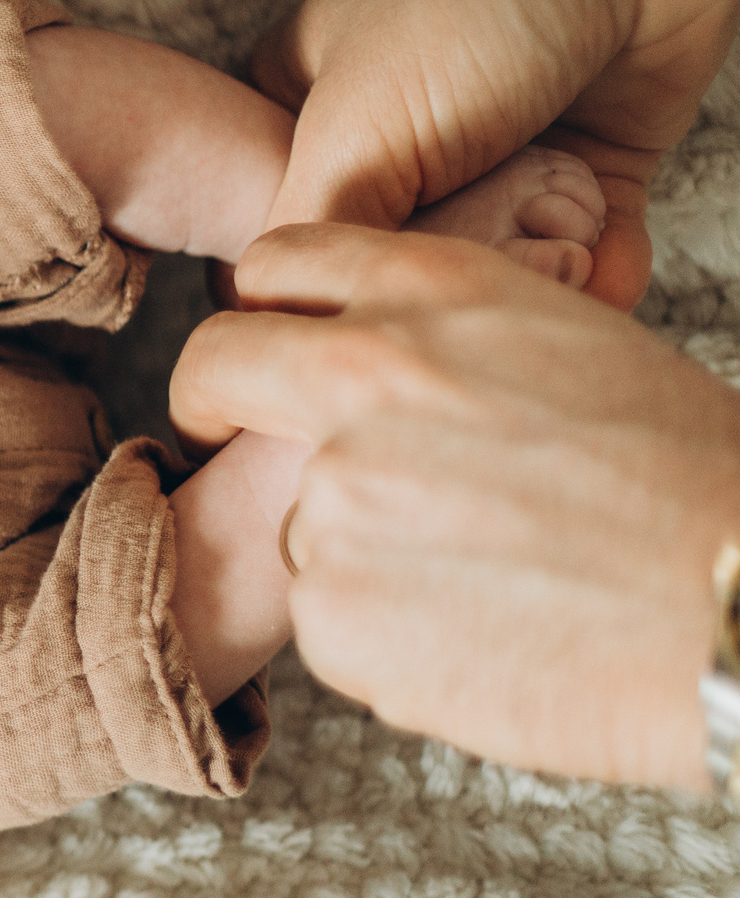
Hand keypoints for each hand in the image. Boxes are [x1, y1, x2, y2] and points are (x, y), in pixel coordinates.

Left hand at [171, 223, 739, 788]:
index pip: (280, 261)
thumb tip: (382, 369)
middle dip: (209, 401)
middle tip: (230, 439)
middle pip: (214, 366)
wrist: (739, 605)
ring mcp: (335, 495)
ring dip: (361, 550)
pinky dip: (388, 633)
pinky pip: (331, 617)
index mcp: (434, 294)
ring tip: (493, 579)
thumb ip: (449, 348)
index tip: (257, 351)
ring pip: (297, 518)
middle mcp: (364, 378)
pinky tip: (488, 635)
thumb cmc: (691, 483)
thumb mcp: (572, 349)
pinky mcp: (332, 610)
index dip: (262, 312)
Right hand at [255, 0, 739, 311]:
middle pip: (399, 273)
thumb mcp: (352, 126)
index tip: (362, 313)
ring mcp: (494, 162)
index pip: (290, 246)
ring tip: (555, 250)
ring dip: (533, 281)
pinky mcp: (588, 170)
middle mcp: (396, 149)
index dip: (324, 292)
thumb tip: (274, 336)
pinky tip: (599, 270)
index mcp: (306, 122)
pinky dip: (599, 276)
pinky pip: (585, 261)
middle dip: (446, 287)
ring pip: (497, 274)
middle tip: (478, 267)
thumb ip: (305, 232)